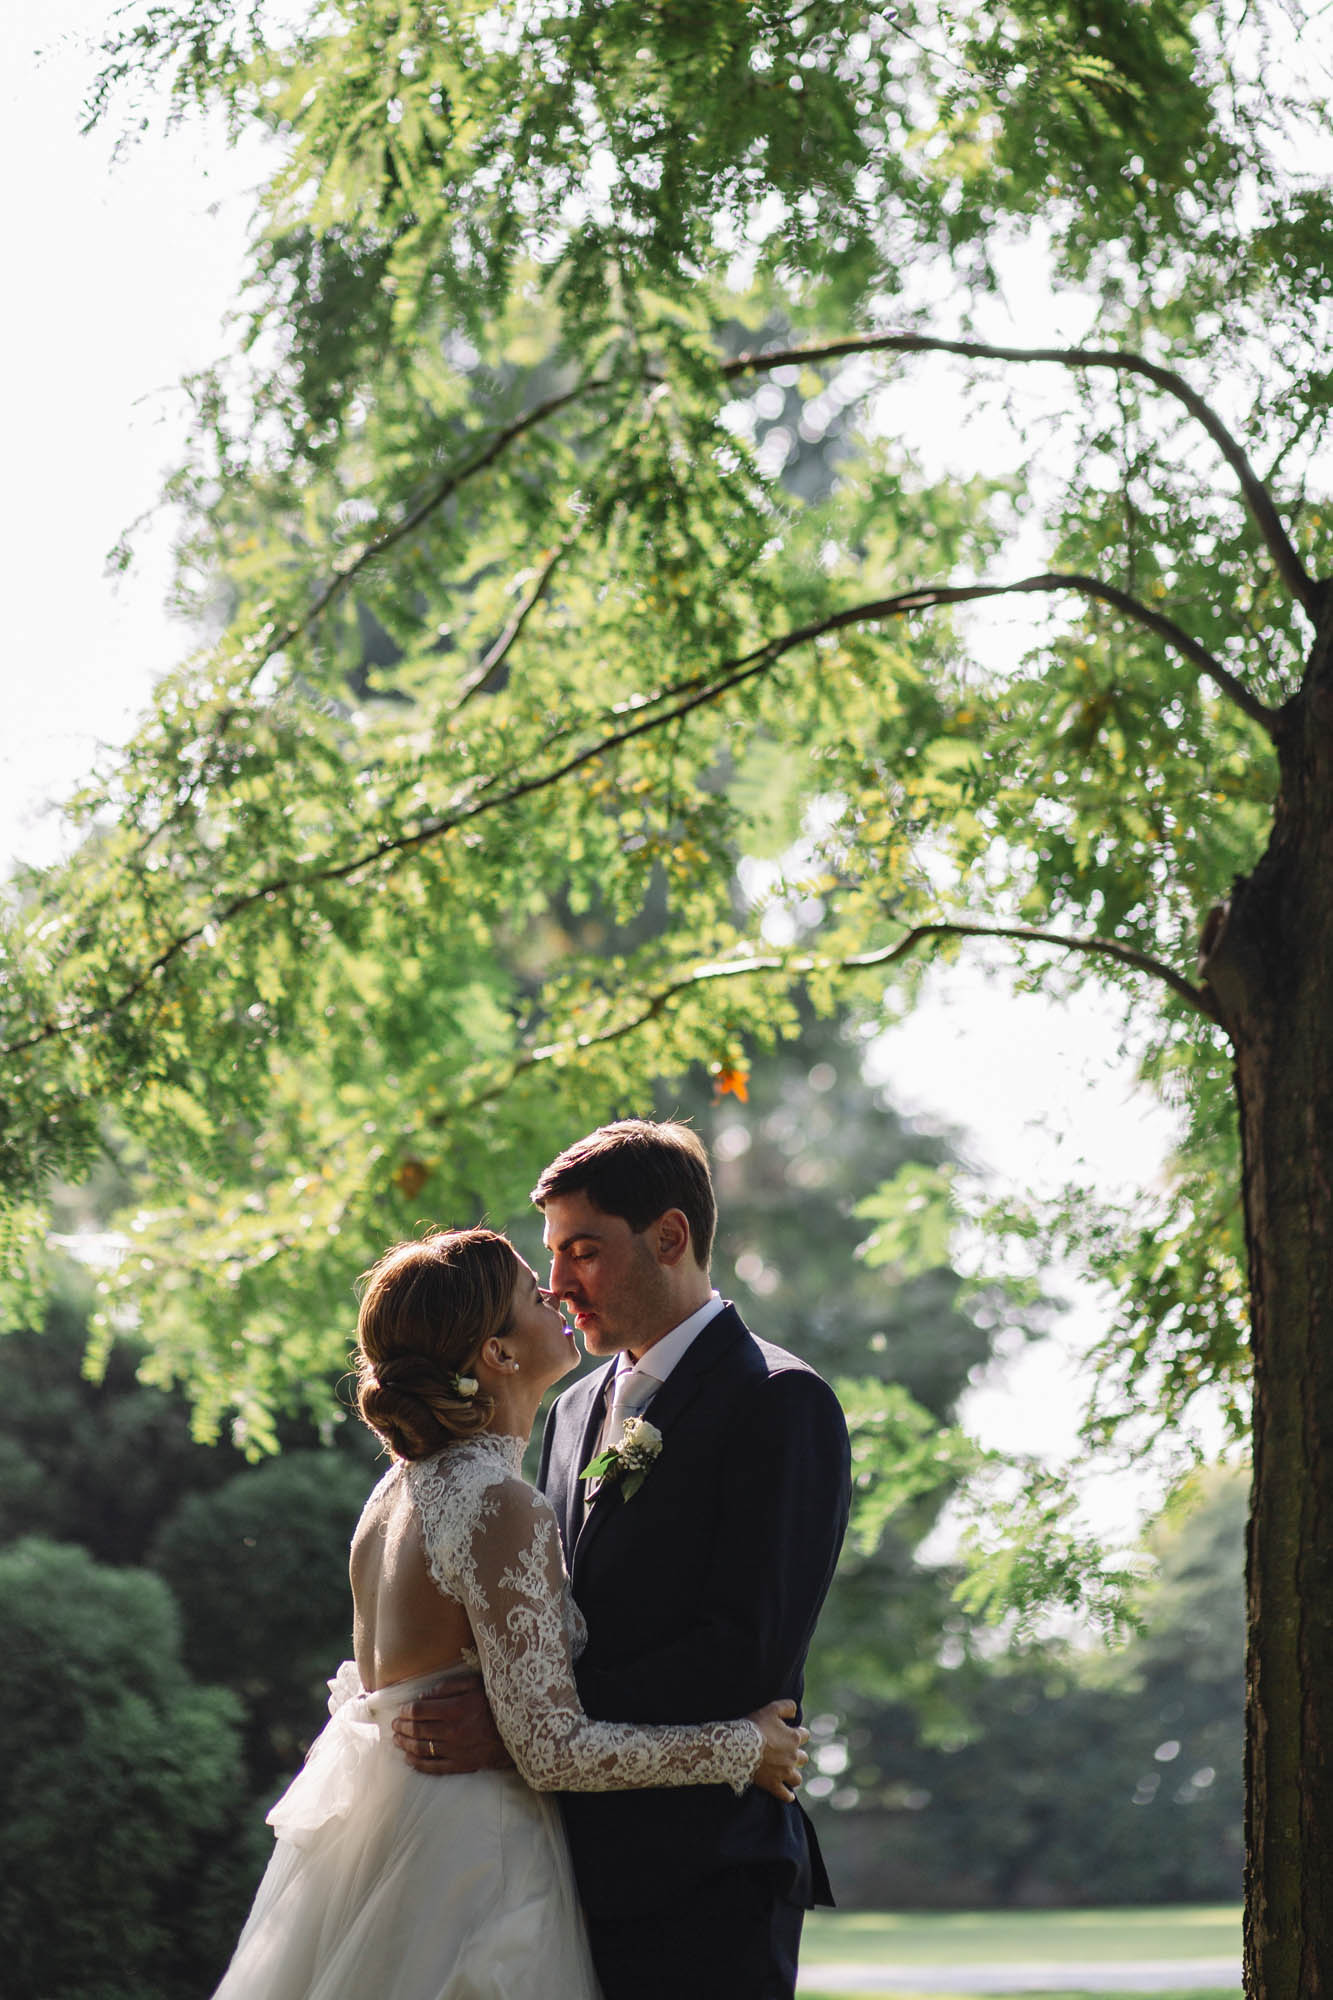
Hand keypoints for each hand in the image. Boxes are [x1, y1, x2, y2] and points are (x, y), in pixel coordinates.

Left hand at [391, 1674, 513, 1775]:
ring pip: (422, 1749)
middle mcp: (452, 1731)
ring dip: (406, 1744)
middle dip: (402, 1727)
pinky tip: (409, 1760)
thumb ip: (448, 1687)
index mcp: (455, 1709)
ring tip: (397, 1740)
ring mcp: (456, 1750)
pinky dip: (419, 1764)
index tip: (401, 1710)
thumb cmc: (496, 1703)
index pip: (420, 1710)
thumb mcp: (475, 1684)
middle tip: (394, 1725)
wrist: (520, 1730)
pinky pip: (435, 1767)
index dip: (406, 1710)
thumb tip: (424, 1695)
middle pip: (417, 1730)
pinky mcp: (462, 1765)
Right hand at [747, 1698, 809, 1802]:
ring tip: (787, 1773)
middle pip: (803, 1758)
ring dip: (793, 1775)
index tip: (791, 1733)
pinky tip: (789, 1795)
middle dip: (797, 1755)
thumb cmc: (755, 1726)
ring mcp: (784, 1772)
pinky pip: (785, 1794)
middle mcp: (793, 1757)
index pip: (805, 1735)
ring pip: (797, 1778)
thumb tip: (795, 1712)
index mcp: (794, 1738)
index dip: (798, 1733)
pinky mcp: (774, 1784)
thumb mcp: (772, 1709)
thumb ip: (787, 1707)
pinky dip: (788, 1796)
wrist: (739, 1746)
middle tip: (786, 1753)